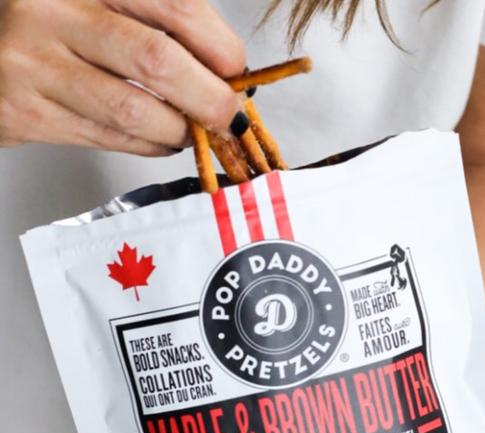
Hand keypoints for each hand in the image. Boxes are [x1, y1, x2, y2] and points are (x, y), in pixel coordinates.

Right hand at [0, 0, 245, 155]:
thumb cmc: (48, 25)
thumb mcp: (97, 2)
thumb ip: (156, 23)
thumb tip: (226, 72)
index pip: (172, 4)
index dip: (217, 44)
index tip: (236, 69)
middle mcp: (52, 10)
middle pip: (157, 60)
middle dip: (209, 97)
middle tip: (229, 114)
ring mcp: (34, 64)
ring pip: (134, 110)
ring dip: (180, 129)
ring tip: (195, 130)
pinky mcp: (27, 112)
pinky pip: (110, 138)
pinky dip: (151, 146)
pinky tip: (163, 139)